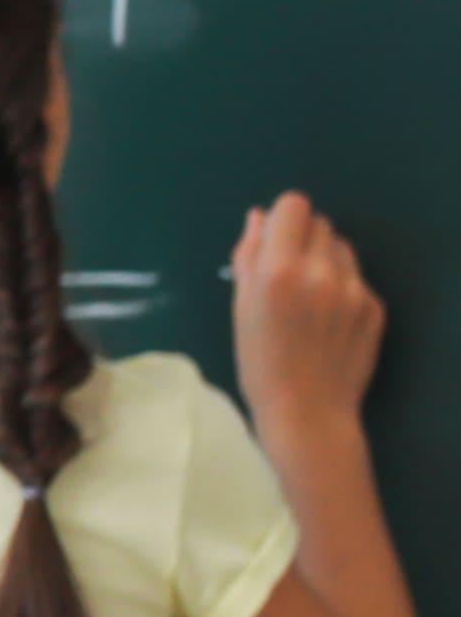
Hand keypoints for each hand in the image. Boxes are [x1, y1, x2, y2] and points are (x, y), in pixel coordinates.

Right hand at [240, 191, 388, 440]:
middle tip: (289, 273)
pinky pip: (356, 278)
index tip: (275, 240)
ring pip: (342, 248)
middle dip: (302, 239)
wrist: (308, 411)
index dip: (283, 218)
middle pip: (320, 223)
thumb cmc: (260, 361)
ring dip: (325, 260)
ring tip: (311, 297)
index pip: (294, 206)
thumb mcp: (241, 306)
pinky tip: (330, 319)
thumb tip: (259, 217)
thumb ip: (249, 255)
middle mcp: (321, 272)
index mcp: (279, 269)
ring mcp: (354, 290)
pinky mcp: (375, 307)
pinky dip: (342, 287)